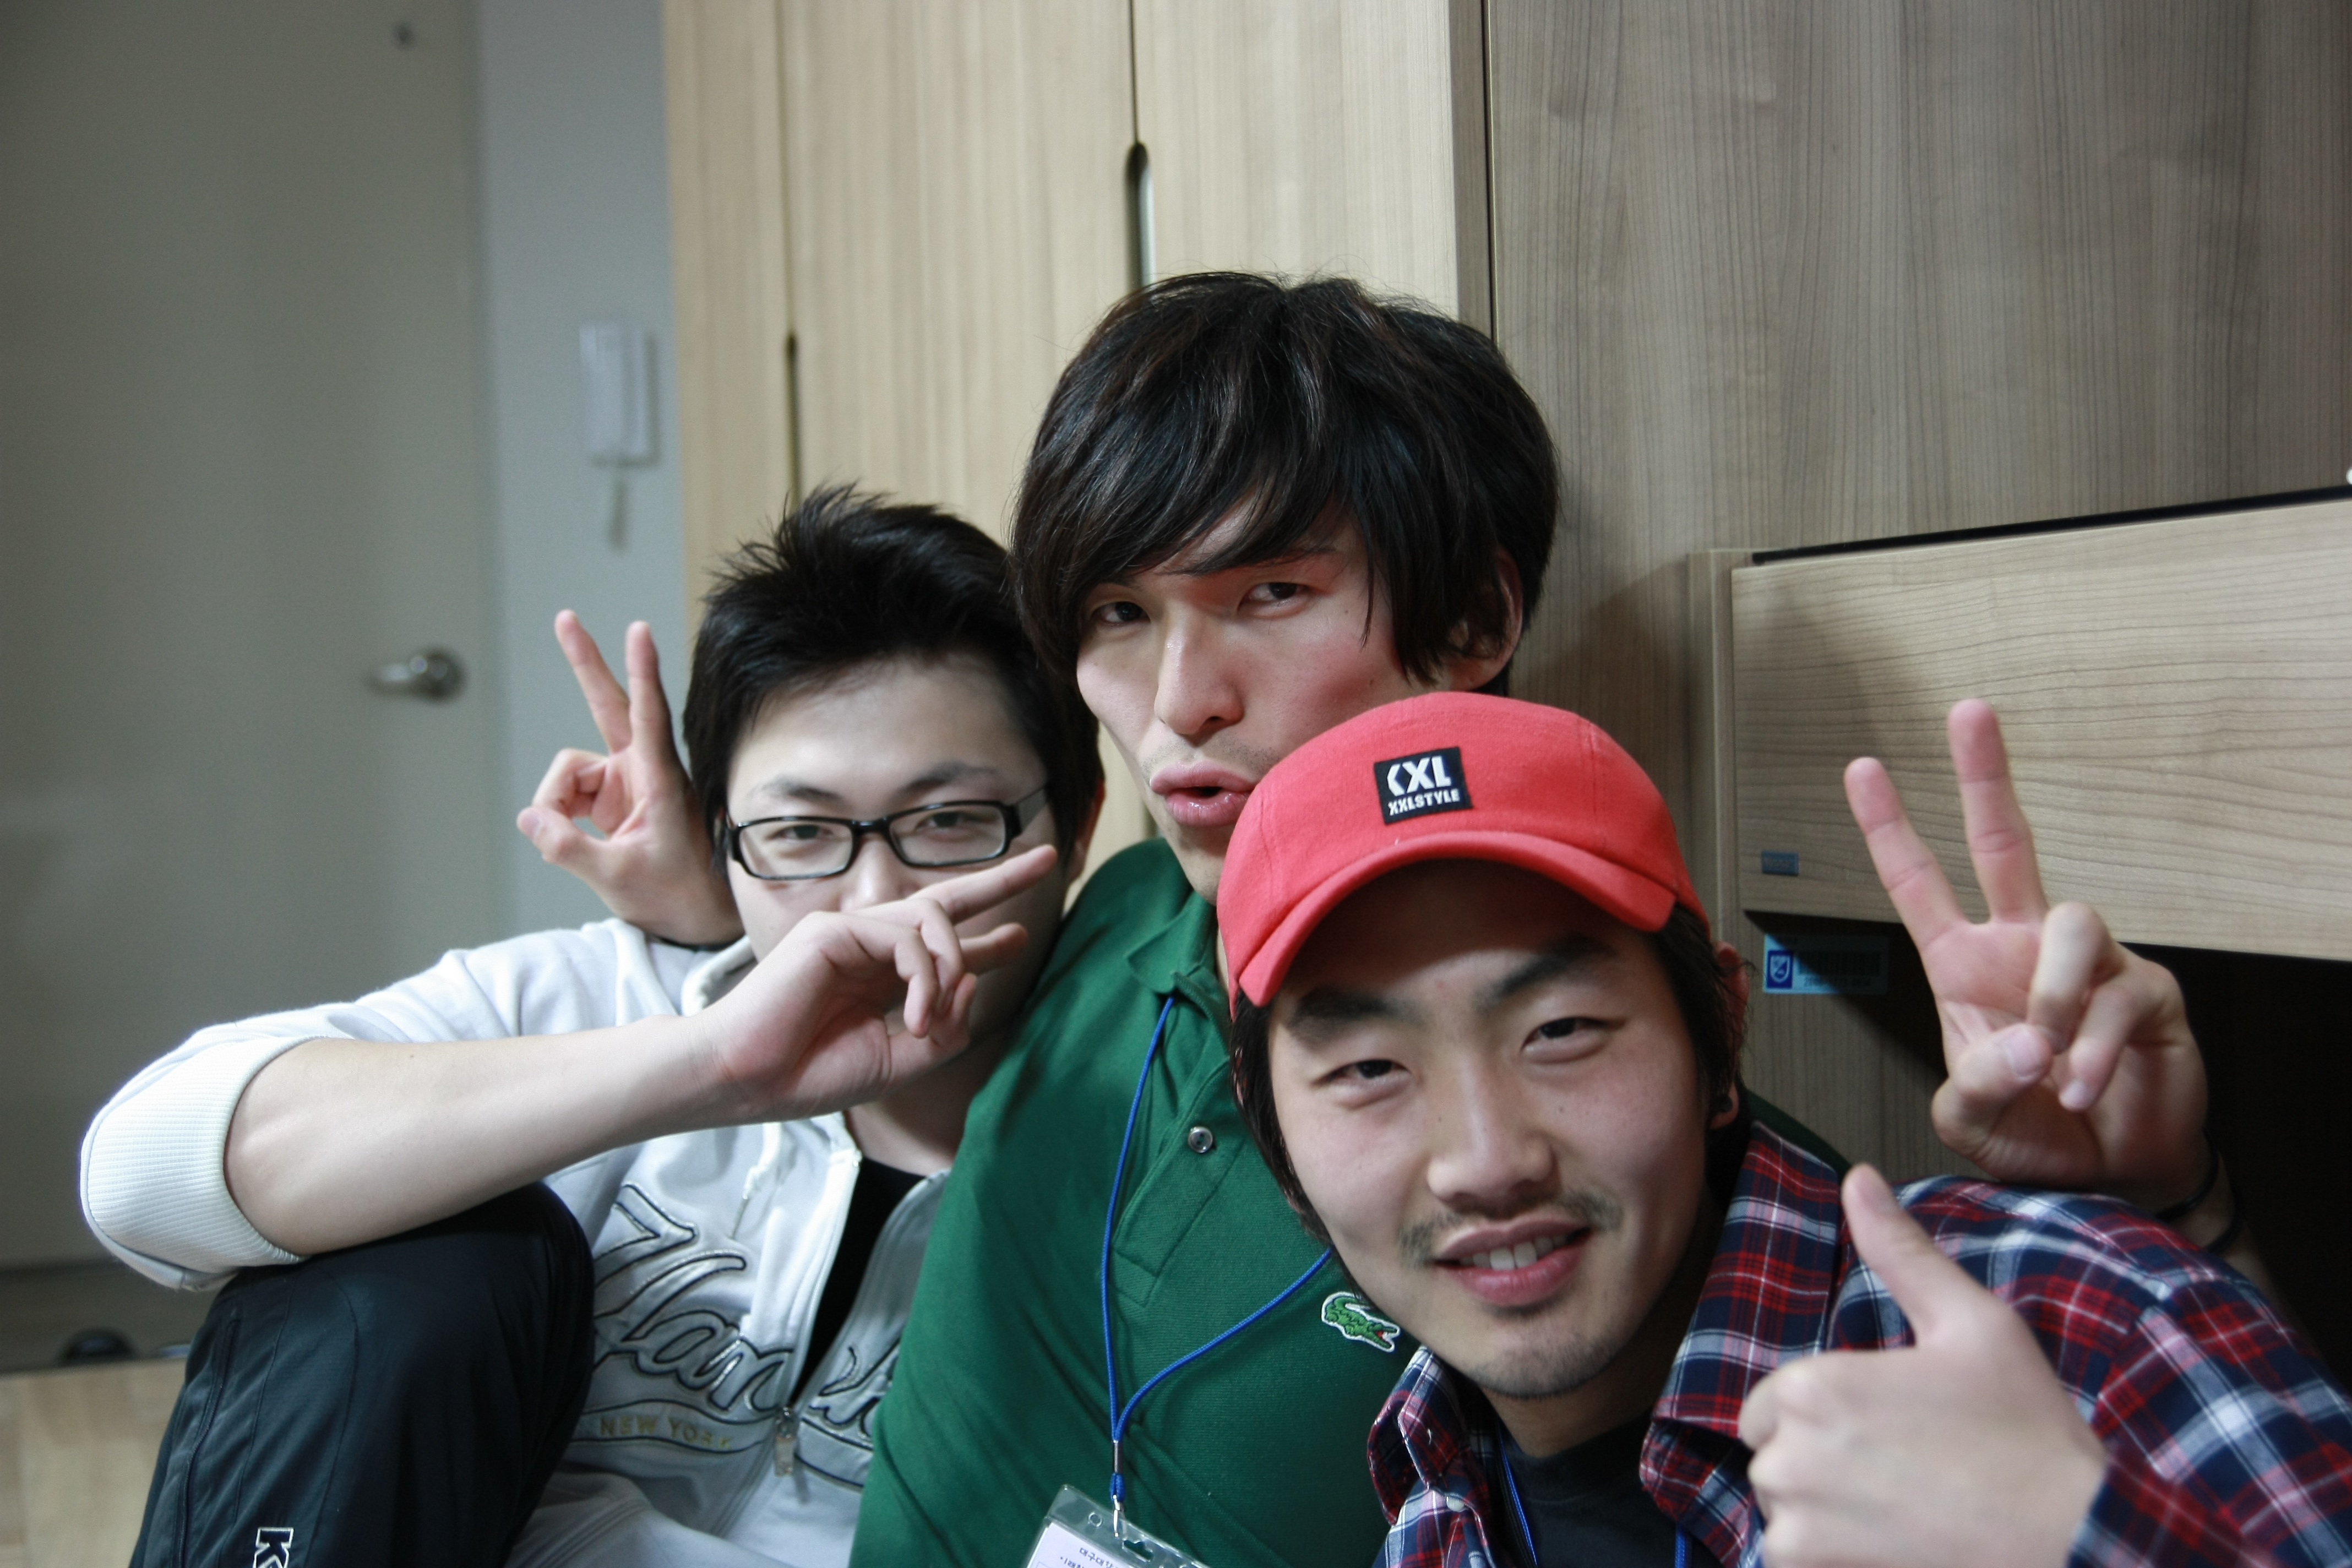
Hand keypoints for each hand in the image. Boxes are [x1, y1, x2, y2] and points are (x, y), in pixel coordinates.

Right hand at [516, 612, 743, 945]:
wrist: (699, 916)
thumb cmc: (677, 894)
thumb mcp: (618, 877)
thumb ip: (569, 848)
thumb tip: (530, 819)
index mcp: (659, 779)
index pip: (648, 714)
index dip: (641, 671)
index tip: (638, 630)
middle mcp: (641, 770)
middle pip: (606, 704)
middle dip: (584, 662)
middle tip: (564, 617)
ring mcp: (623, 781)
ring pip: (567, 772)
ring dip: (556, 805)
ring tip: (568, 844)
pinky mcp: (609, 798)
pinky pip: (565, 795)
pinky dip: (558, 818)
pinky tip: (568, 841)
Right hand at [693, 845, 1055, 1120]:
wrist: (751, 1081)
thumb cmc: (812, 1074)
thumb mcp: (900, 1060)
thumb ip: (943, 1026)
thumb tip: (973, 980)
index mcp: (882, 980)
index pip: (943, 948)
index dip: (985, 942)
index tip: (1022, 935)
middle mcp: (870, 948)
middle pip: (945, 902)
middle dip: (999, 882)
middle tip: (1048, 860)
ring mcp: (851, 933)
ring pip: (933, 921)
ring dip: (949, 969)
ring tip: (928, 1020)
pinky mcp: (833, 930)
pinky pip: (906, 940)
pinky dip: (923, 979)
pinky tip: (914, 1016)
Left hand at [1739, 1165, 2107, 1567]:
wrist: (2075, 1540)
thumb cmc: (2028, 1432)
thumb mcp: (1973, 1323)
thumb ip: (1900, 1252)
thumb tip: (1859, 1178)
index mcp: (1813, 1389)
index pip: (1774, 1402)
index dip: (1826, 1413)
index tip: (1890, 1427)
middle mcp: (1788, 1458)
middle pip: (1776, 1457)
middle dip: (1824, 1462)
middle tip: (1908, 1470)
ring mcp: (1798, 1529)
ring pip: (1786, 1512)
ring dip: (1828, 1513)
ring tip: (1906, 1510)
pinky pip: (1794, 1564)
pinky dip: (1833, 1556)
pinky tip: (1896, 1544)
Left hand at [1846, 700, 2206, 1209]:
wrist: (2109, 1176)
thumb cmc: (2032, 1134)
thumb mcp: (1971, 1121)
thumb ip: (1973, 1086)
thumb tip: (2023, 1043)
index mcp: (1964, 965)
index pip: (1919, 883)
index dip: (1890, 827)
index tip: (1861, 767)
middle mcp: (2021, 946)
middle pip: (2004, 841)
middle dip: (1985, 774)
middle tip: (1966, 712)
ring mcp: (2087, 964)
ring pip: (2071, 923)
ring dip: (2052, 997)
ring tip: (2046, 1063)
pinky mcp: (2145, 993)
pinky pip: (2116, 998)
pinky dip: (2092, 1052)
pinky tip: (2079, 1087)